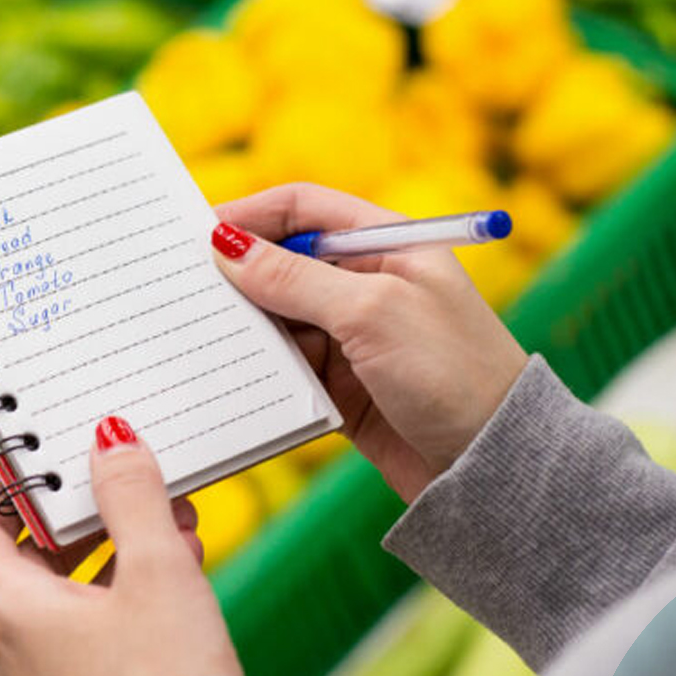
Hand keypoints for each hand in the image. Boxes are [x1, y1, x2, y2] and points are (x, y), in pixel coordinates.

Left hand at [0, 416, 242, 675]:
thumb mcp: (158, 572)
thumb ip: (132, 497)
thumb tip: (110, 442)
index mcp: (8, 614)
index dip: (7, 491)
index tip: (48, 464)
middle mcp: (8, 657)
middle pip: (27, 566)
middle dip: (85, 523)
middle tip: (131, 492)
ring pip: (64, 606)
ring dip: (113, 562)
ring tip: (173, 534)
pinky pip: (84, 645)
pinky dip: (120, 609)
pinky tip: (176, 593)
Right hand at [211, 183, 527, 500]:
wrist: (494, 466)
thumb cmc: (453, 372)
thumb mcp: (371, 312)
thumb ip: (295, 278)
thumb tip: (226, 246)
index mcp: (387, 244)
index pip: (304, 209)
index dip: (250, 215)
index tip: (196, 232)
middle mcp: (367, 284)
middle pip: (283, 262)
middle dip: (236, 273)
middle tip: (182, 287)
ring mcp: (353, 337)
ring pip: (278, 318)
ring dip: (244, 326)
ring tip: (197, 334)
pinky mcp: (341, 387)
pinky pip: (285, 367)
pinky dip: (258, 369)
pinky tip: (226, 375)